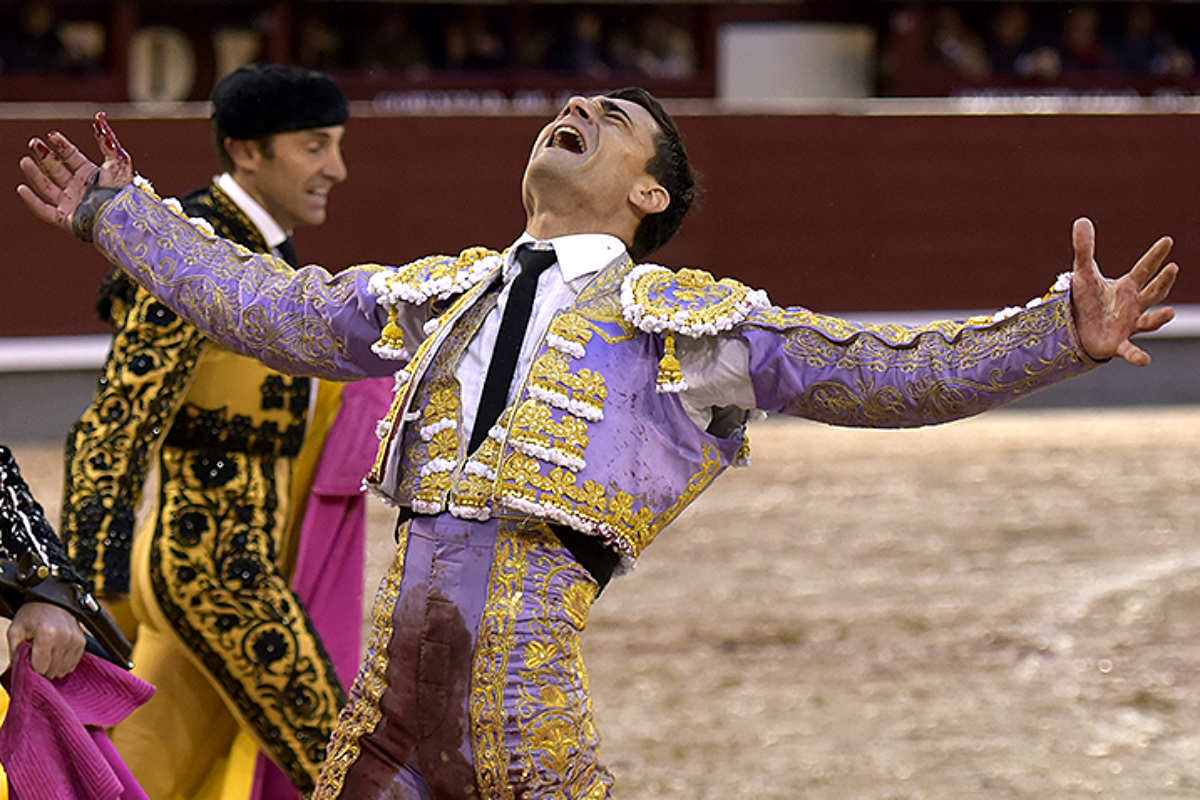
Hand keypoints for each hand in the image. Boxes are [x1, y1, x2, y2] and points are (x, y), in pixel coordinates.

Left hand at [8, 602, 85, 678]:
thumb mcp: (15, 631)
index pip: (40, 668)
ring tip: (46, 655)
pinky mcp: (82, 642)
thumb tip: (21, 672)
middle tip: (36, 656)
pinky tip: (56, 655)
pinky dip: (63, 664)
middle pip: (52, 671)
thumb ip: (15, 653)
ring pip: (63, 670)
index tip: (28, 658)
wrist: (51, 602)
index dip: (31, 667)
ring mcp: (76, 640)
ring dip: (53, 668)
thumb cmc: (31, 616)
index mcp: (48, 633)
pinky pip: (72, 664)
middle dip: (42, 669)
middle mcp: (65, 637)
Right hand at [16, 111, 132, 235]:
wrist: (121, 217)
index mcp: (92, 176)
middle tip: (33, 142)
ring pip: (47, 187)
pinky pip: (44, 210)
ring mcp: (72, 204)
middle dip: (44, 155)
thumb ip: (106, 140)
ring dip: (35, 173)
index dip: (61, 145)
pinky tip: (21, 188)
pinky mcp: (66, 220)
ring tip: (24, 159)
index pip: (72, 157)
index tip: (51, 134)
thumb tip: (99, 117)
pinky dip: (31, 201)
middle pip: (57, 169)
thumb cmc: (123, 190)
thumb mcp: (117, 160)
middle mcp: (80, 189)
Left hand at [1070, 217, 1177, 365]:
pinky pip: (1130, 351)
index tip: (1167, 240)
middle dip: (1163, 282)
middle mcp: (1133, 306)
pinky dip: (1137, 355)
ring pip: (1149, 322)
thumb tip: (1081, 220)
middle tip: (1172, 268)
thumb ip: (1084, 249)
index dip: (1155, 255)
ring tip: (1171, 313)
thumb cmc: (1086, 301)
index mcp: (1127, 288)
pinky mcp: (1117, 344)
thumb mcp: (1083, 274)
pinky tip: (1145, 360)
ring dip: (1160, 318)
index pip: (1144, 269)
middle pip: (1154, 292)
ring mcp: (1128, 326)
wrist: (1077, 329)